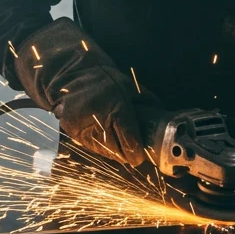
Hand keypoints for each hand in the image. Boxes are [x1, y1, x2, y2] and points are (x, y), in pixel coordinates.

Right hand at [16, 18, 145, 164]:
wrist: (71, 76)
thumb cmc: (104, 80)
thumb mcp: (128, 85)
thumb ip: (146, 100)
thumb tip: (162, 114)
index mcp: (117, 106)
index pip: (129, 139)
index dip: (136, 152)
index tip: (140, 157)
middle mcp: (100, 118)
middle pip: (116, 149)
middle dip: (125, 155)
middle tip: (131, 155)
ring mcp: (84, 126)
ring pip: (103, 151)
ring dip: (112, 153)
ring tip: (119, 149)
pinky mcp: (72, 131)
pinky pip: (90, 147)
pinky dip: (99, 148)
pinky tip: (104, 141)